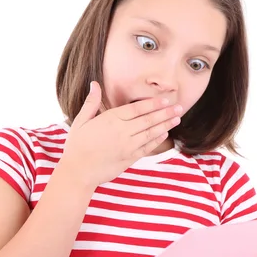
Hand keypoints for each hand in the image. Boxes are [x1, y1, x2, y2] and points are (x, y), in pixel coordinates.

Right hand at [59, 81, 182, 187]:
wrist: (78, 172)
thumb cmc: (77, 145)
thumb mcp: (80, 121)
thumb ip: (91, 102)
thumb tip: (94, 84)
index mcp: (110, 119)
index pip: (137, 109)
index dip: (153, 104)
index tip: (165, 100)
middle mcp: (122, 132)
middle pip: (148, 120)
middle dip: (165, 113)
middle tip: (179, 107)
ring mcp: (128, 146)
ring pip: (151, 133)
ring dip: (165, 125)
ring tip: (177, 119)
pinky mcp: (130, 158)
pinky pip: (147, 147)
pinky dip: (157, 140)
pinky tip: (165, 133)